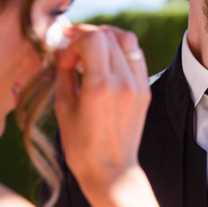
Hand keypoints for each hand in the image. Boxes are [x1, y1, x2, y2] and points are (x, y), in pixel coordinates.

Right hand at [53, 25, 150, 190]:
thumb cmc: (81, 145)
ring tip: (91, 46)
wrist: (111, 171)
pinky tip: (107, 59)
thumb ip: (63, 72)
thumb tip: (61, 49)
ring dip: (107, 37)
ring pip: (127, 40)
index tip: (67, 59)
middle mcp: (123, 82)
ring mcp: (138, 84)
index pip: (94, 39)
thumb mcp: (63, 108)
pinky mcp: (146, 89)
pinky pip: (136, 55)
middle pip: (109, 35)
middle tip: (74, 48)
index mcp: (100, 87)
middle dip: (88, 36)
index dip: (75, 42)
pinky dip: (121, 49)